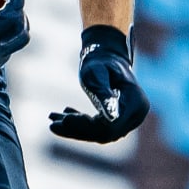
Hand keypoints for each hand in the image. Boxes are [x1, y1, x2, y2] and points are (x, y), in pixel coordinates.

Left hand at [49, 25, 148, 142]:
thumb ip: (103, 93)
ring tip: (53, 122)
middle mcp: (136, 115)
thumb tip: (110, 117)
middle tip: (53, 124)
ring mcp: (129, 120)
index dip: (87, 126)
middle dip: (77, 129)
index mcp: (135, 103)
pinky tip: (64, 118)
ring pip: (99, 133)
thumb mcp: (98, 74)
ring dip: (75, 129)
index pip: (111, 126)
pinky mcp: (119, 121)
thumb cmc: (101, 61)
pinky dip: (80, 125)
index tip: (65, 120)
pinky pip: (98, 129)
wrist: (107, 56)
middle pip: (104, 133)